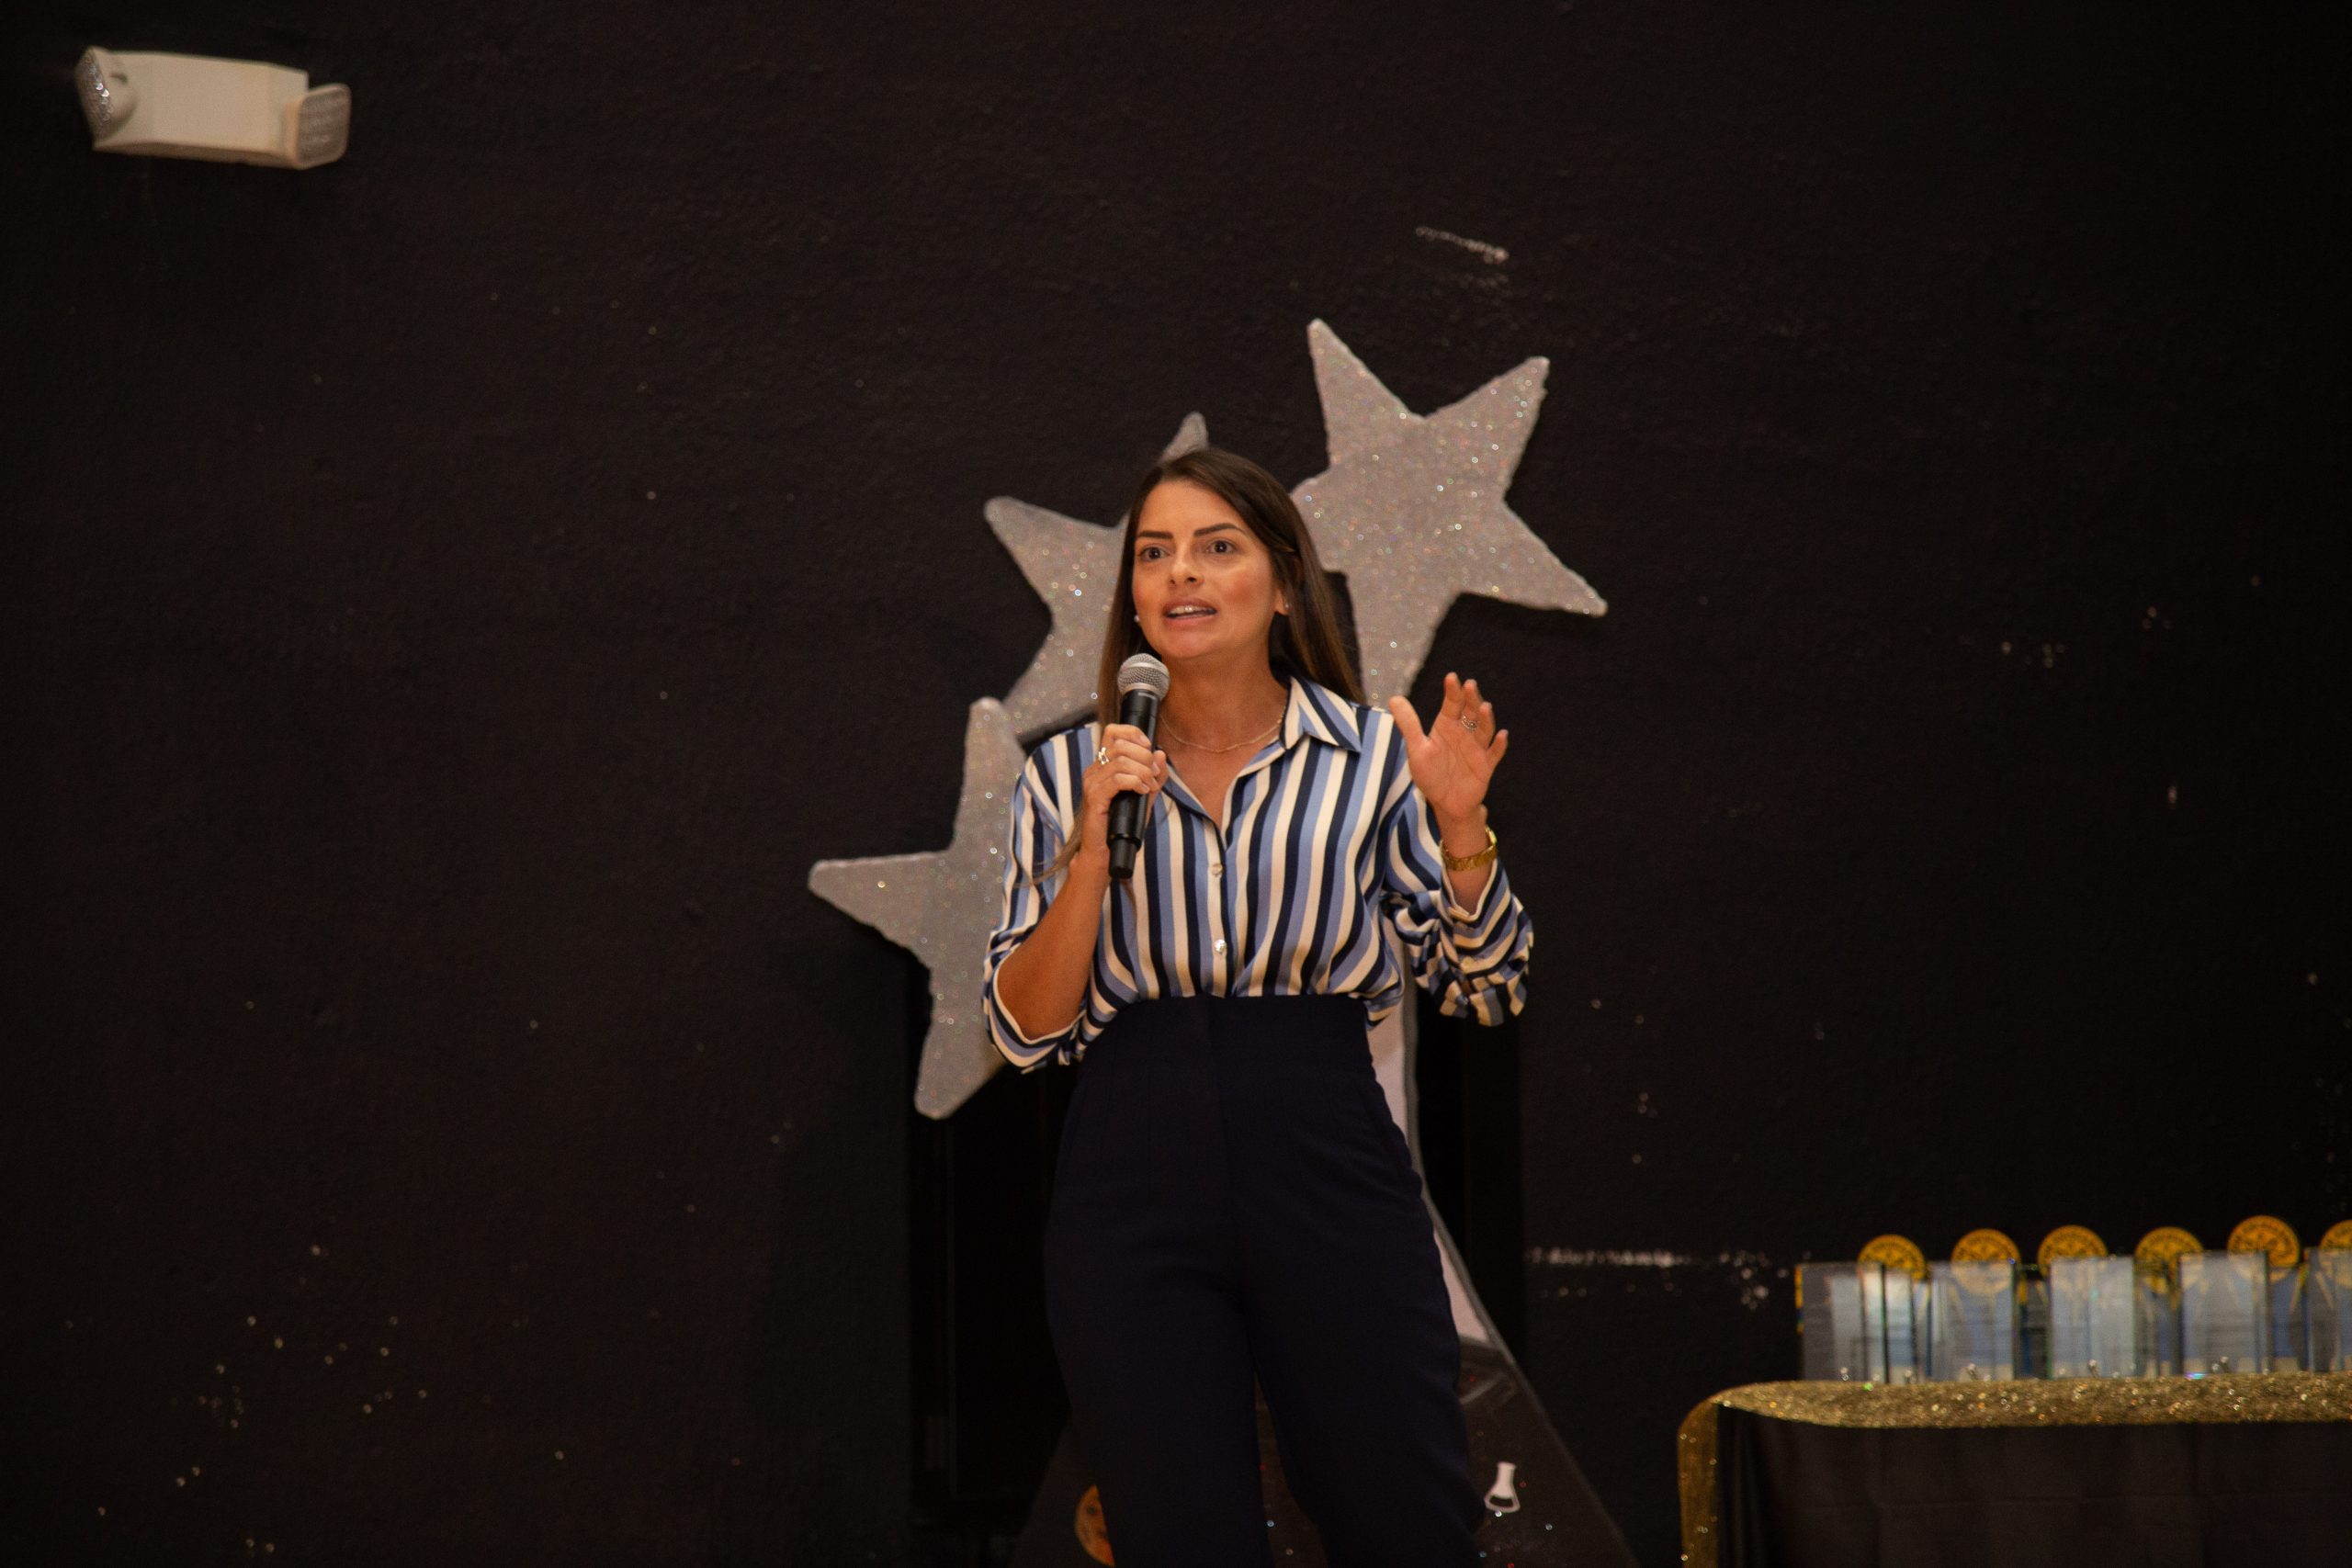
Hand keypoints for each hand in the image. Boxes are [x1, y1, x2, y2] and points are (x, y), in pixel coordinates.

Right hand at [1077, 723, 1167, 870]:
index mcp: (1103, 765)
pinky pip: (1117, 779)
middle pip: (1120, 744)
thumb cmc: (1121, 824)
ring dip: (1143, 771)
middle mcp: (1094, 770)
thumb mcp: (1143, 796)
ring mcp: (1092, 783)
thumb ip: (1153, 775)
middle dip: (1145, 756)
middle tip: (1155, 774)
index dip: (1133, 733)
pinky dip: (1136, 782)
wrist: (1104, 851)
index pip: (1113, 732)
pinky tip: (1143, 791)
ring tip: (1150, 786)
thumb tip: (1161, 754)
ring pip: (1121, 761)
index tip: (1149, 746)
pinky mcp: (1094, 796)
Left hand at [1388, 672, 1508, 833]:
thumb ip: (1408, 724)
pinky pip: (1494, 754)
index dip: (1452, 691)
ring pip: (1483, 730)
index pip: (1451, 704)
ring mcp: (1477, 749)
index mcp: (1447, 726)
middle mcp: (1464, 734)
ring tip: (1484, 707)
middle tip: (1470, 685)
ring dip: (1485, 719)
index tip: (1451, 677)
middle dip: (1471, 699)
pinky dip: (1499, 745)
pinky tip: (1501, 735)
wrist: (1445, 804)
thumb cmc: (1431, 775)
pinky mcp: (1486, 766)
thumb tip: (1393, 698)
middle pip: (1470, 712)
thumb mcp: (1416, 749)